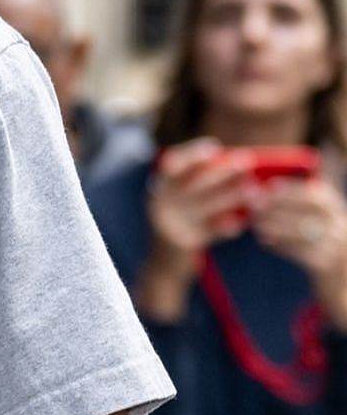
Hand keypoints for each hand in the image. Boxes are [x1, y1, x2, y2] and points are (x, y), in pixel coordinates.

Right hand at [147, 138, 252, 262]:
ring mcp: (170, 222)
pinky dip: (225, 226)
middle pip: (194, 182)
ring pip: (206, 205)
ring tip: (254, 191)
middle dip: (222, 171)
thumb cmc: (182, 228)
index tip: (215, 147)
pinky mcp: (182, 242)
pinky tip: (240, 223)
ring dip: (232, 196)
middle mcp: (161, 202)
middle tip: (246, 163)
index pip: (172, 163)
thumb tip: (234, 166)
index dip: (192, 154)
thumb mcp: (181, 205)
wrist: (164, 266)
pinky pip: (209, 231)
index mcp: (160, 188)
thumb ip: (197, 187)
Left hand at [253, 177, 346, 327]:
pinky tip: (264, 242)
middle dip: (279, 205)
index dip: (293, 188)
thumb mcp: (318, 224)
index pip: (319, 194)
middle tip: (254, 205)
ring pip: (303, 231)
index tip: (269, 185)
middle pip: (310, 210)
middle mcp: (342, 227)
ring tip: (256, 225)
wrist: (342, 285)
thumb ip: (296, 207)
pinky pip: (300, 253)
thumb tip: (255, 190)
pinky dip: (280, 245)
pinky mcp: (328, 266)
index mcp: (339, 212)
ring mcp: (338, 247)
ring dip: (275, 226)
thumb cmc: (321, 247)